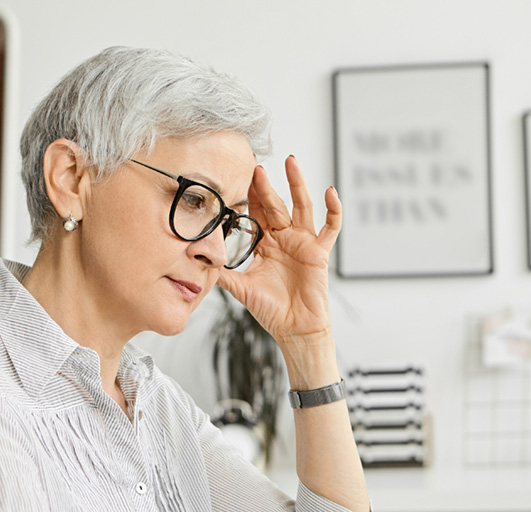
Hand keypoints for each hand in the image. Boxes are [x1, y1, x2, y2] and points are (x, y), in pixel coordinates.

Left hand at [215, 156, 339, 344]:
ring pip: (301, 206)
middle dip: (266, 185)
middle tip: (256, 166)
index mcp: (265, 244)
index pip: (255, 212)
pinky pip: (330, 227)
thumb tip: (197, 263)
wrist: (294, 330)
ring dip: (297, 183)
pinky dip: (333, 210)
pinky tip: (330, 192)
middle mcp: (284, 238)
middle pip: (275, 204)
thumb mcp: (241, 289)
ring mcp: (303, 242)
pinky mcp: (319, 252)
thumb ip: (223, 274)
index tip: (237, 174)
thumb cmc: (272, 311)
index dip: (247, 194)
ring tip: (291, 162)